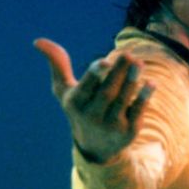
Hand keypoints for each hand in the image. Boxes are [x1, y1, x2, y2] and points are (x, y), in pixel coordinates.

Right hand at [34, 38, 153, 163]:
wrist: (95, 147)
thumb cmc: (80, 108)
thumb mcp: (66, 90)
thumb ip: (58, 65)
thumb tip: (38, 41)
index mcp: (76, 103)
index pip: (86, 88)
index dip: (95, 75)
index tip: (104, 61)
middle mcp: (92, 116)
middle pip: (107, 93)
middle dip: (118, 74)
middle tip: (129, 54)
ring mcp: (111, 125)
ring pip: (122, 101)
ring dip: (132, 82)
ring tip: (139, 64)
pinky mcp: (128, 131)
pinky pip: (137, 112)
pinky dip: (144, 98)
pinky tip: (151, 83)